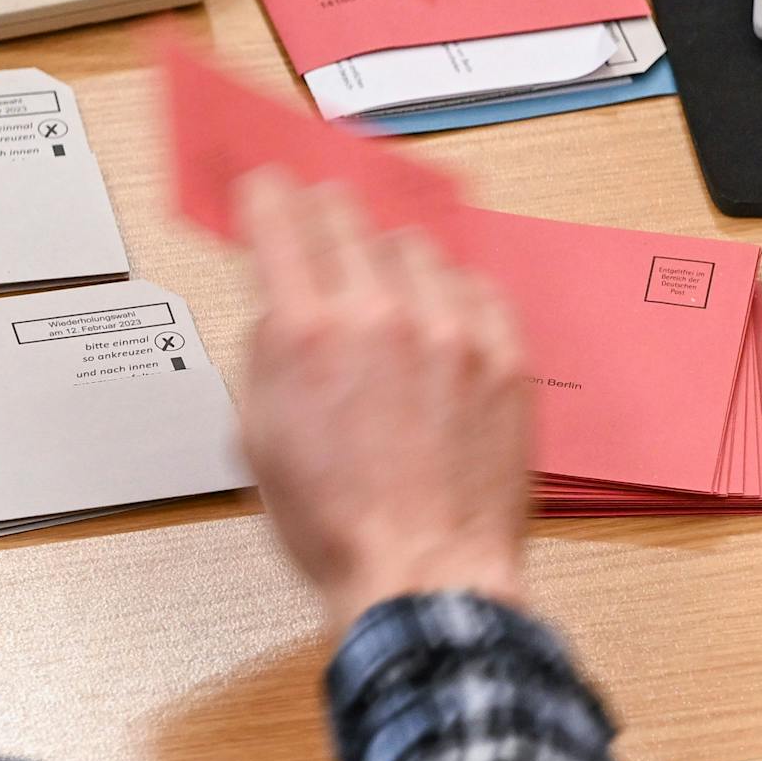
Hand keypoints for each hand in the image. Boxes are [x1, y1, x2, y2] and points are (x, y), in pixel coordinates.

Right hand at [236, 170, 528, 634]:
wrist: (424, 571)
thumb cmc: (339, 525)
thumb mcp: (257, 438)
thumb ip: (264, 353)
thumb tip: (275, 302)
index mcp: (307, 331)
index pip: (280, 217)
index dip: (267, 195)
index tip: (267, 189)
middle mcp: (383, 315)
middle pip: (349, 215)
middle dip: (326, 217)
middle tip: (322, 229)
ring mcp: (452, 332)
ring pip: (417, 247)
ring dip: (393, 261)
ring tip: (386, 297)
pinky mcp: (504, 356)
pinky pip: (477, 286)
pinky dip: (453, 294)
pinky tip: (441, 319)